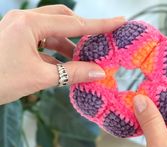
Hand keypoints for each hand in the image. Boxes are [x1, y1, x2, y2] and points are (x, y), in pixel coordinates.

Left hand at [0, 5, 124, 104]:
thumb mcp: (39, 77)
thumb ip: (72, 73)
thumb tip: (99, 72)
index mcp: (29, 24)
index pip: (74, 24)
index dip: (99, 24)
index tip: (119, 21)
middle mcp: (25, 21)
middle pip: (63, 18)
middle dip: (82, 31)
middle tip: (97, 42)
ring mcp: (19, 29)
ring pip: (53, 31)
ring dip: (69, 44)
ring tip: (82, 59)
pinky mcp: (17, 39)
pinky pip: (43, 40)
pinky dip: (56, 51)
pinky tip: (64, 64)